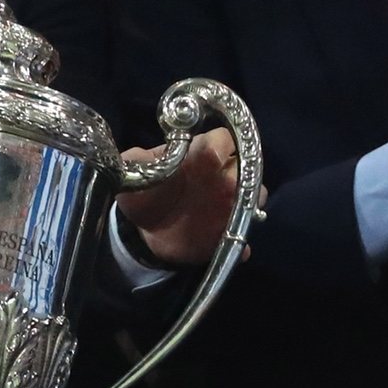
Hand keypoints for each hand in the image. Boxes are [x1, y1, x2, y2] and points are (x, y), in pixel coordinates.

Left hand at [117, 128, 258, 265]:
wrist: (144, 231)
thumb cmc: (143, 193)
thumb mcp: (133, 172)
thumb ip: (136, 161)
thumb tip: (140, 159)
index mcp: (199, 154)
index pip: (222, 138)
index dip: (220, 144)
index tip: (211, 157)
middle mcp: (220, 174)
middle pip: (248, 166)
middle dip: (242, 175)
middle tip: (228, 188)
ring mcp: (227, 203)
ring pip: (255, 196)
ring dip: (249, 205)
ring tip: (233, 215)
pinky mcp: (227, 230)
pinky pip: (243, 236)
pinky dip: (242, 242)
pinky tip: (236, 249)